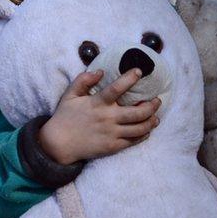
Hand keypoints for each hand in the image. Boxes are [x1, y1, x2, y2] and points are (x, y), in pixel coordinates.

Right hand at [39, 69, 160, 164]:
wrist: (58, 144)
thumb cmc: (65, 117)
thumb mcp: (70, 95)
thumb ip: (84, 80)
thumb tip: (100, 71)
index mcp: (97, 104)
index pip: (117, 88)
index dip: (130, 78)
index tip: (139, 71)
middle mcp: (107, 118)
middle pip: (138, 112)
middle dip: (152, 105)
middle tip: (157, 100)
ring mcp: (111, 134)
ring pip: (139, 128)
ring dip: (152, 121)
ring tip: (156, 116)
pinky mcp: (112, 146)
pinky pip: (133, 141)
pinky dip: (144, 134)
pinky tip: (147, 129)